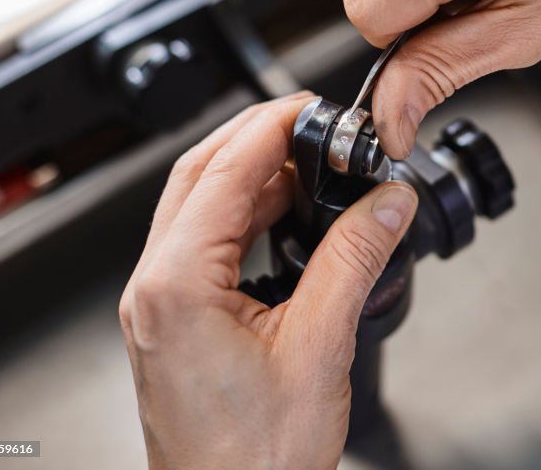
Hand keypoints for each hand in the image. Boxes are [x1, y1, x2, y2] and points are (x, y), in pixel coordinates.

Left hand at [119, 92, 418, 469]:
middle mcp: (154, 290)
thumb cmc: (256, 460)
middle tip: (311, 120)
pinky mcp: (175, 319)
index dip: (272, 127)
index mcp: (176, 288)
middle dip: (256, 137)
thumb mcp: (320, 347)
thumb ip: (354, 259)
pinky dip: (245, 213)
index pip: (223, 172)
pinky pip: (205, 241)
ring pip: (198, 205)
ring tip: (311, 163)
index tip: (312, 106)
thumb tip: (386, 202)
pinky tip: (286, 213)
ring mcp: (159, 305)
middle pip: (198, 175)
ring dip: (251, 174)